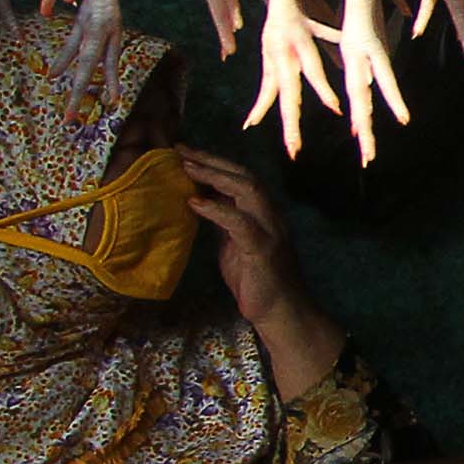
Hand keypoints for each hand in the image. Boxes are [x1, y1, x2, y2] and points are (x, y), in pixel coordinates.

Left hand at [182, 150, 344, 395]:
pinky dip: (216, 209)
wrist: (281, 312)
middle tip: (182, 150)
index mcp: (263, 214)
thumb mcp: (234, 244)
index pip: (241, 178)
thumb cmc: (256, 281)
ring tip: (187, 167)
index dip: (214, 162)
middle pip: (245, 176)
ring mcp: (269, 231)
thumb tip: (198, 200)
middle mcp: (270, 216)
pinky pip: (239, 222)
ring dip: (215, 176)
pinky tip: (195, 203)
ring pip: (248, 190)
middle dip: (212, 160)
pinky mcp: (262, 249)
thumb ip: (223, 222)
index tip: (186, 152)